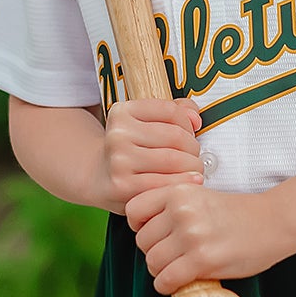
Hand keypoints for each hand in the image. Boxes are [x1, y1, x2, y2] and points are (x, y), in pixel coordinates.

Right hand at [99, 98, 203, 213]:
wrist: (100, 177)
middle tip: (194, 157)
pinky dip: (184, 182)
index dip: (188, 124)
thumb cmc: (131, 149)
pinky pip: (166, 183)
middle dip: (194, 148)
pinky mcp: (123, 186)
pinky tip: (189, 182)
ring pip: (174, 159)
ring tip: (193, 170)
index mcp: (122, 112)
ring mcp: (118, 161)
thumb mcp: (146, 122)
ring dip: (193, 166)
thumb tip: (195, 119)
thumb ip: (176, 112)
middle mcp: (117, 134)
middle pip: (175, 136)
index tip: (189, 135)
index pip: (171, 111)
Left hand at [126, 182, 281, 294]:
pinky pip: (167, 280)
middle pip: (142, 241)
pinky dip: (168, 286)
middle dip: (154, 252)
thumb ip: (174, 206)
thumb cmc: (238, 213)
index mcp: (179, 191)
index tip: (155, 235)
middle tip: (172, 257)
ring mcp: (191, 235)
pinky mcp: (203, 259)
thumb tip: (147, 231)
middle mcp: (181, 210)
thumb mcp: (201, 196)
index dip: (140, 227)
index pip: (134, 211)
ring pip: (153, 262)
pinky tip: (179, 283)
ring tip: (178, 270)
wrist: (274, 222)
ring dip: (161, 271)